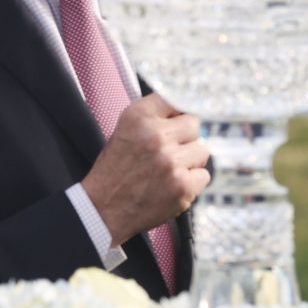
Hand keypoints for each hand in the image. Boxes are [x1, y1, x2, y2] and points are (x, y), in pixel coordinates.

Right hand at [81, 94, 209, 242]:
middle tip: (171, 151)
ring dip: (190, 160)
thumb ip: (155, 115)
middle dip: (186, 137)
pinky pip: (204, 175)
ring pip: (203, 150)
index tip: (180, 119)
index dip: (180, 111)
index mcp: (139, 116)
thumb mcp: (125, 129)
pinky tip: (172, 185)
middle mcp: (156, 135)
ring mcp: (171, 161)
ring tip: (169, 170)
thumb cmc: (116, 169)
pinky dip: (192, 182)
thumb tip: (191, 106)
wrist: (103, 209)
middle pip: (195, 124)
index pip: (177, 98)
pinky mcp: (182, 186)